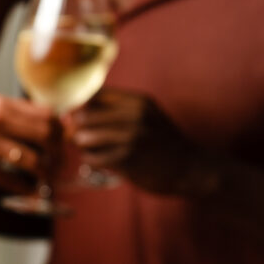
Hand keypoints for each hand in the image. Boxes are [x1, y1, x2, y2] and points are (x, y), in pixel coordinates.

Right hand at [0, 94, 61, 196]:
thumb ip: (10, 116)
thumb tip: (45, 124)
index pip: (45, 113)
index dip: (61, 130)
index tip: (64, 143)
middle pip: (45, 135)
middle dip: (58, 154)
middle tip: (59, 166)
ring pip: (33, 160)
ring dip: (44, 175)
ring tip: (46, 182)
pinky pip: (13, 180)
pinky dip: (26, 189)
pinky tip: (30, 193)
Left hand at [66, 88, 220, 195]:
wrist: (190, 167)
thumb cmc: (162, 144)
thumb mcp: (146, 117)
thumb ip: (116, 113)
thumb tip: (73, 116)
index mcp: (138, 101)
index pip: (94, 95)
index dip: (81, 109)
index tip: (80, 121)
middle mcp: (135, 114)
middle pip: (85, 115)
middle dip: (76, 128)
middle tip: (78, 139)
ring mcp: (132, 136)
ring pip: (86, 136)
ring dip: (82, 146)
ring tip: (90, 151)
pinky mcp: (128, 158)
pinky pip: (94, 158)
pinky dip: (91, 161)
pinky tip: (99, 162)